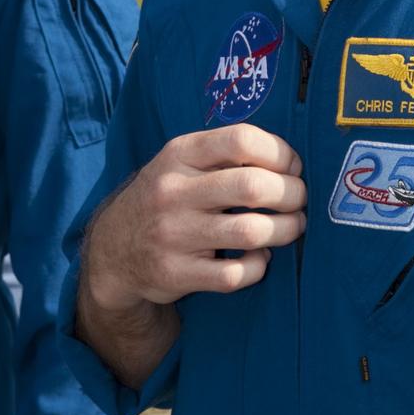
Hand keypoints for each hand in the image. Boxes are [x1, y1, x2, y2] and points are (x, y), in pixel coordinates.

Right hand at [83, 123, 305, 311]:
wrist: (113, 248)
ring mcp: (173, 235)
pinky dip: (259, 266)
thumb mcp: (183, 160)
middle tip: (300, 198)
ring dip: (286, 229)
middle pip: (253, 186)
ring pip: (251, 232)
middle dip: (291, 193)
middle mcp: (174, 191)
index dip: (280, 153)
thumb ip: (227, 152)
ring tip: (294, 226)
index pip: (242, 140)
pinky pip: (234, 275)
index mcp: (181, 153)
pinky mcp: (176, 274)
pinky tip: (261, 256)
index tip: (293, 166)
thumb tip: (292, 161)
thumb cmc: (168, 194)